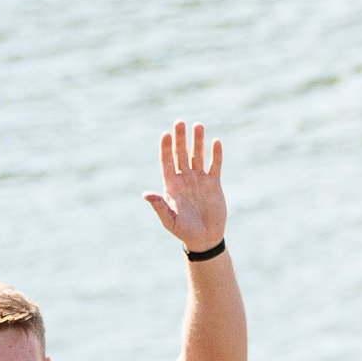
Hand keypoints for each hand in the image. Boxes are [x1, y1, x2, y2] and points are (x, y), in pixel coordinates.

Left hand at [143, 121, 225, 253]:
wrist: (204, 238)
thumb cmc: (183, 231)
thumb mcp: (169, 220)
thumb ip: (159, 206)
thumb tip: (146, 194)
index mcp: (171, 186)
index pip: (166, 162)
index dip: (165, 148)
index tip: (165, 134)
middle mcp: (184, 179)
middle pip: (181, 154)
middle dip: (180, 139)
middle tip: (180, 122)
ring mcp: (199, 180)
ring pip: (198, 155)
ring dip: (198, 141)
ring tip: (198, 125)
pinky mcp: (214, 183)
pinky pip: (214, 165)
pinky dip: (215, 154)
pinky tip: (215, 141)